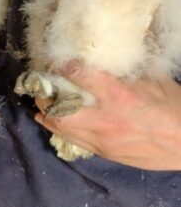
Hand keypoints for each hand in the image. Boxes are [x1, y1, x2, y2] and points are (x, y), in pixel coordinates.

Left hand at [34, 61, 180, 169]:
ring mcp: (104, 139)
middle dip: (45, 96)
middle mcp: (107, 119)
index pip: (80, 76)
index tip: (56, 60)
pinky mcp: (106, 153)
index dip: (63, 65)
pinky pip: (74, 140)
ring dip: (46, 114)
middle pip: (60, 109)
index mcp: (120, 95)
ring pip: (62, 128)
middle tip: (40, 85)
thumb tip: (108, 52)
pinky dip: (59, 129)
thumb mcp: (154, 80)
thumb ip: (127, 69)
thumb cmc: (176, 108)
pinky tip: (51, 121)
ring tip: (39, 102)